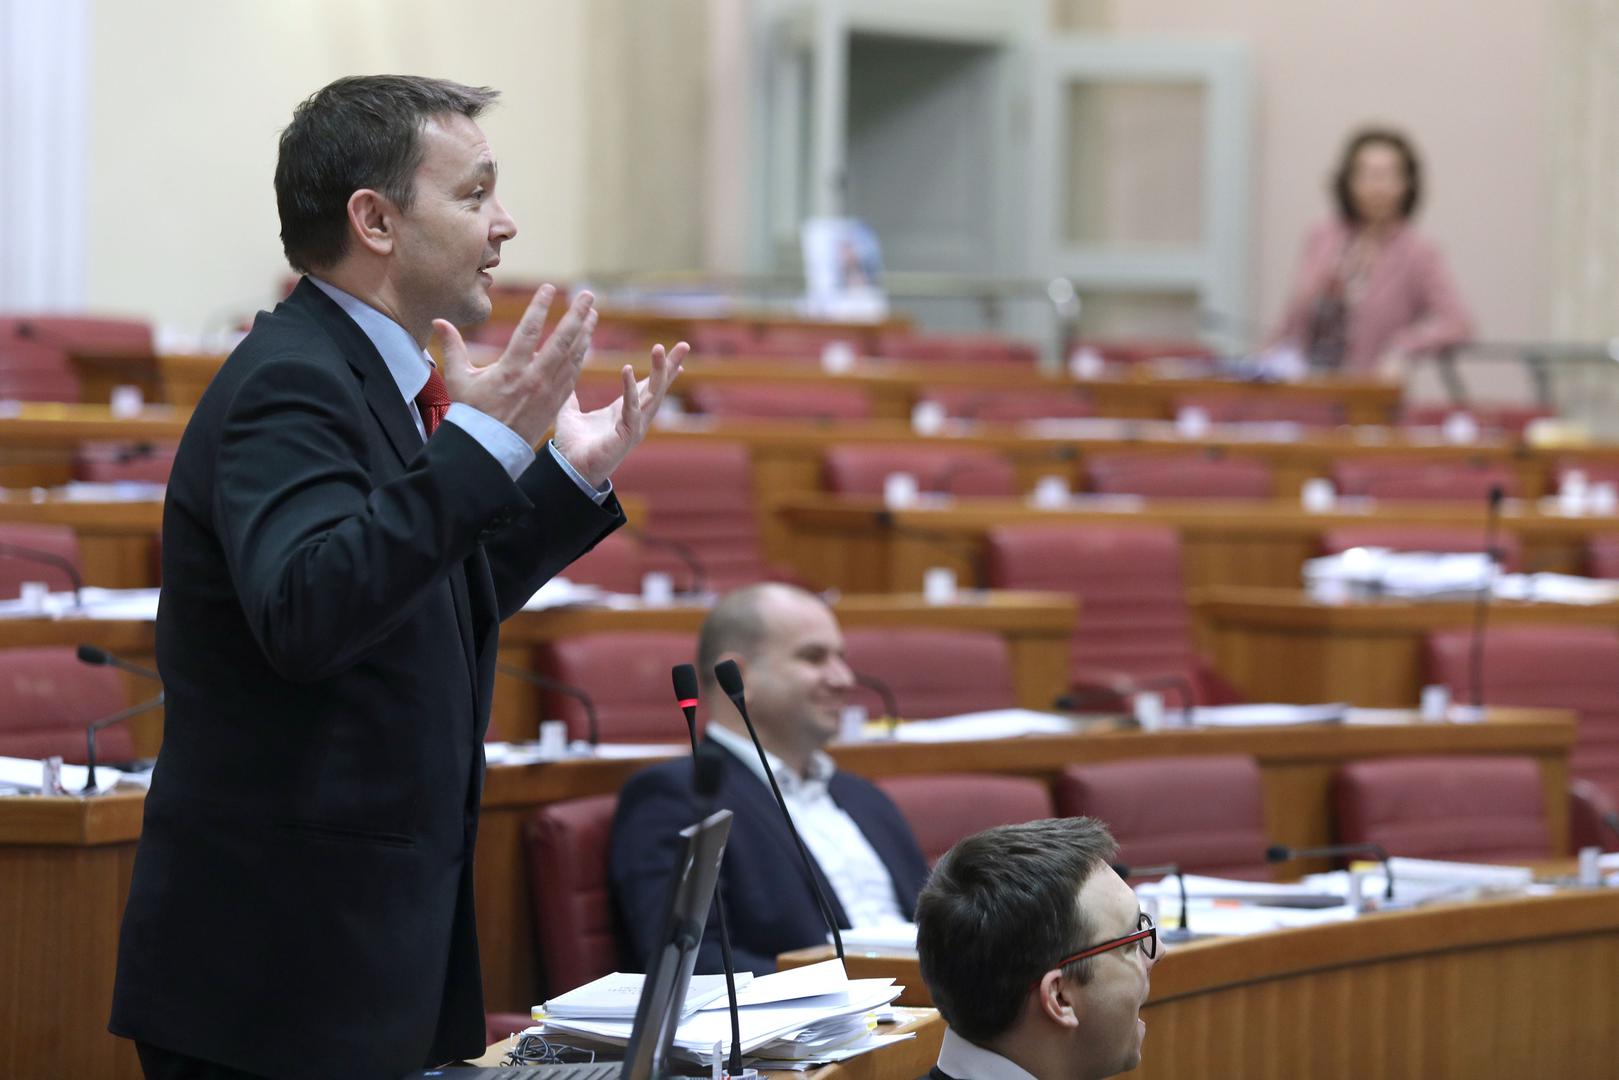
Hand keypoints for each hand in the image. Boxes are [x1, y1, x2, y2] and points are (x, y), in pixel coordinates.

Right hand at [431, 285, 596, 446]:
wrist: (489, 449)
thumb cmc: (472, 413)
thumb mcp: (459, 379)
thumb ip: (453, 347)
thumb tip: (438, 321)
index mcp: (511, 370)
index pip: (529, 331)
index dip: (540, 307)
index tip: (550, 288)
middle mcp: (534, 379)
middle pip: (561, 341)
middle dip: (576, 316)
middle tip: (588, 295)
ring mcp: (548, 392)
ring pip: (572, 357)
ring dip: (584, 333)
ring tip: (593, 313)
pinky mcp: (556, 403)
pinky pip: (573, 375)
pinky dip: (581, 356)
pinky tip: (586, 342)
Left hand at [553, 341, 687, 486]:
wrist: (568, 470)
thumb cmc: (571, 448)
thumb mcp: (570, 414)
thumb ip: (571, 397)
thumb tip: (565, 381)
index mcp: (624, 412)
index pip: (648, 388)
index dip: (661, 372)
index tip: (677, 358)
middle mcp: (635, 419)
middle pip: (658, 388)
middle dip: (670, 366)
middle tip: (684, 345)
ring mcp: (634, 427)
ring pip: (652, 395)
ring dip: (658, 371)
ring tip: (659, 349)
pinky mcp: (626, 435)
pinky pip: (631, 408)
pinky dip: (630, 389)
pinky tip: (627, 369)